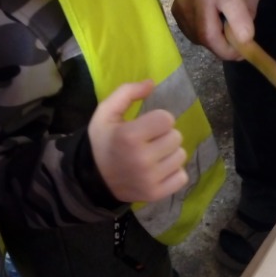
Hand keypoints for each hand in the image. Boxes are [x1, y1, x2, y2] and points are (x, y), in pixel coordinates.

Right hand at [88, 80, 187, 203]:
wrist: (93, 179)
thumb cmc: (103, 142)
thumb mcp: (106, 113)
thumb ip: (127, 92)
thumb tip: (152, 83)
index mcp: (129, 136)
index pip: (167, 119)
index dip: (158, 119)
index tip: (147, 126)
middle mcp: (142, 159)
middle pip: (176, 137)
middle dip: (164, 136)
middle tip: (150, 141)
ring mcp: (150, 179)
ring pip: (181, 156)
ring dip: (170, 153)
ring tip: (154, 156)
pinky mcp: (156, 193)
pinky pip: (182, 177)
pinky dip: (173, 173)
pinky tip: (159, 170)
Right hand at [173, 0, 261, 59]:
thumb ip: (250, 11)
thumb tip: (244, 37)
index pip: (232, 10)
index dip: (240, 33)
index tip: (248, 45)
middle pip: (210, 36)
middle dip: (226, 50)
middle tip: (238, 52)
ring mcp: (183, 5)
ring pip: (200, 39)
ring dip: (216, 44)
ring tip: (225, 35)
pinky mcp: (176, 11)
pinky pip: (192, 34)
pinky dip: (204, 37)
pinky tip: (211, 27)